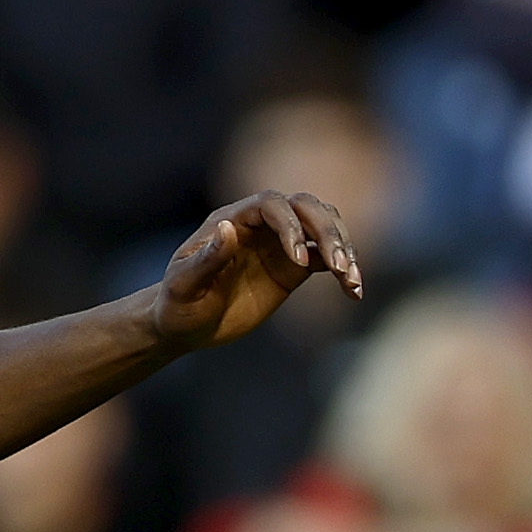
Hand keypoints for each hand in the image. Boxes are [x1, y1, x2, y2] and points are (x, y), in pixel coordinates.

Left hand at [153, 188, 362, 350]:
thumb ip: (205, 259)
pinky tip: (354, 292)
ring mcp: (280, 244)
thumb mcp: (184, 285)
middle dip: (327, 233)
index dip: (291, 225)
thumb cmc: (177, 304)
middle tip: (340, 266)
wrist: (184, 326)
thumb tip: (228, 228)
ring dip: (343, 247)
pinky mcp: (294, 267)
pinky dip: (344, 271)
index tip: (299, 261)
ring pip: (322, 227)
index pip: (272, 205)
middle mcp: (261, 225)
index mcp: (233, 220)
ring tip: (351, 280)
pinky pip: (327, 259)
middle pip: (306, 208)